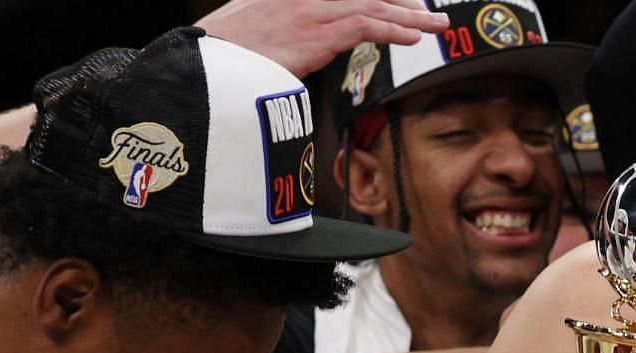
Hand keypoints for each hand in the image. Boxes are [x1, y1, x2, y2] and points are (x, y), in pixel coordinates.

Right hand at [197, 0, 448, 78]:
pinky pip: (363, 27)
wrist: (199, 63)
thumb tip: (297, 45)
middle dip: (402, 2)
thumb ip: (281, 29)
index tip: (403, 0)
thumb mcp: (251, 29)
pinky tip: (413, 37)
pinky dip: (393, 30)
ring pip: (372, 6)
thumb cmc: (222, 54)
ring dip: (410, 17)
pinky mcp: (313, 35)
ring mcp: (308, 12)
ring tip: (436, 25)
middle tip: (429, 13)